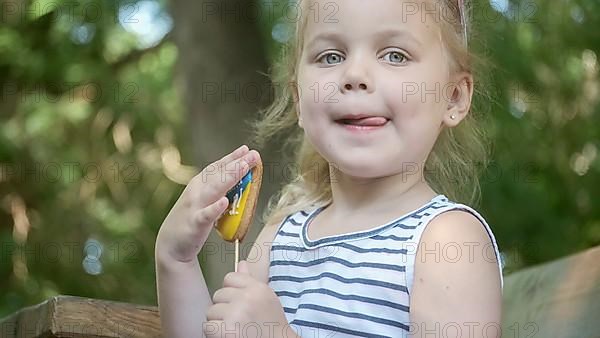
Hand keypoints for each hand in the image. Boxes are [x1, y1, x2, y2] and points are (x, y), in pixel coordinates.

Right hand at [155, 145, 260, 263]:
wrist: (170, 245)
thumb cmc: (191, 219)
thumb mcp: (203, 200)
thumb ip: (218, 188)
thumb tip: (239, 176)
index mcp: (199, 184)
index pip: (217, 167)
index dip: (232, 157)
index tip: (246, 149)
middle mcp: (196, 191)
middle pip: (218, 174)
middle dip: (236, 163)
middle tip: (253, 154)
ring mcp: (195, 206)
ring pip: (214, 190)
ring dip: (229, 177)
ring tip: (243, 167)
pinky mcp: (194, 224)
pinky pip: (206, 215)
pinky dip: (214, 208)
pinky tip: (224, 202)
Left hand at [203, 260, 295, 337]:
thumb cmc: (271, 324)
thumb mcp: (265, 298)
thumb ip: (250, 281)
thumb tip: (241, 263)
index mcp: (257, 288)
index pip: (230, 277)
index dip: (231, 292)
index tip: (239, 304)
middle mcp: (247, 297)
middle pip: (218, 295)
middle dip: (224, 308)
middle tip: (238, 320)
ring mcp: (236, 313)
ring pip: (211, 311)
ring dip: (218, 322)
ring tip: (234, 328)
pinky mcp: (226, 330)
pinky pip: (208, 326)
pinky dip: (214, 333)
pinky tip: (228, 335)